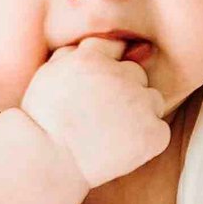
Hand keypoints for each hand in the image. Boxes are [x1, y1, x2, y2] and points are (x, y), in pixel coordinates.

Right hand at [21, 38, 169, 188]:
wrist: (47, 162)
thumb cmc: (43, 119)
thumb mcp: (48, 72)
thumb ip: (74, 51)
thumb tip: (101, 41)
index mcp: (92, 57)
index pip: (116, 46)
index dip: (108, 66)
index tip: (99, 86)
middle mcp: (120, 75)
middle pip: (137, 73)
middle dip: (125, 88)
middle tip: (102, 113)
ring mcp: (139, 104)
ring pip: (153, 100)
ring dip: (140, 111)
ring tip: (112, 132)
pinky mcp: (153, 133)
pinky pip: (159, 130)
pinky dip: (147, 139)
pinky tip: (122, 148)